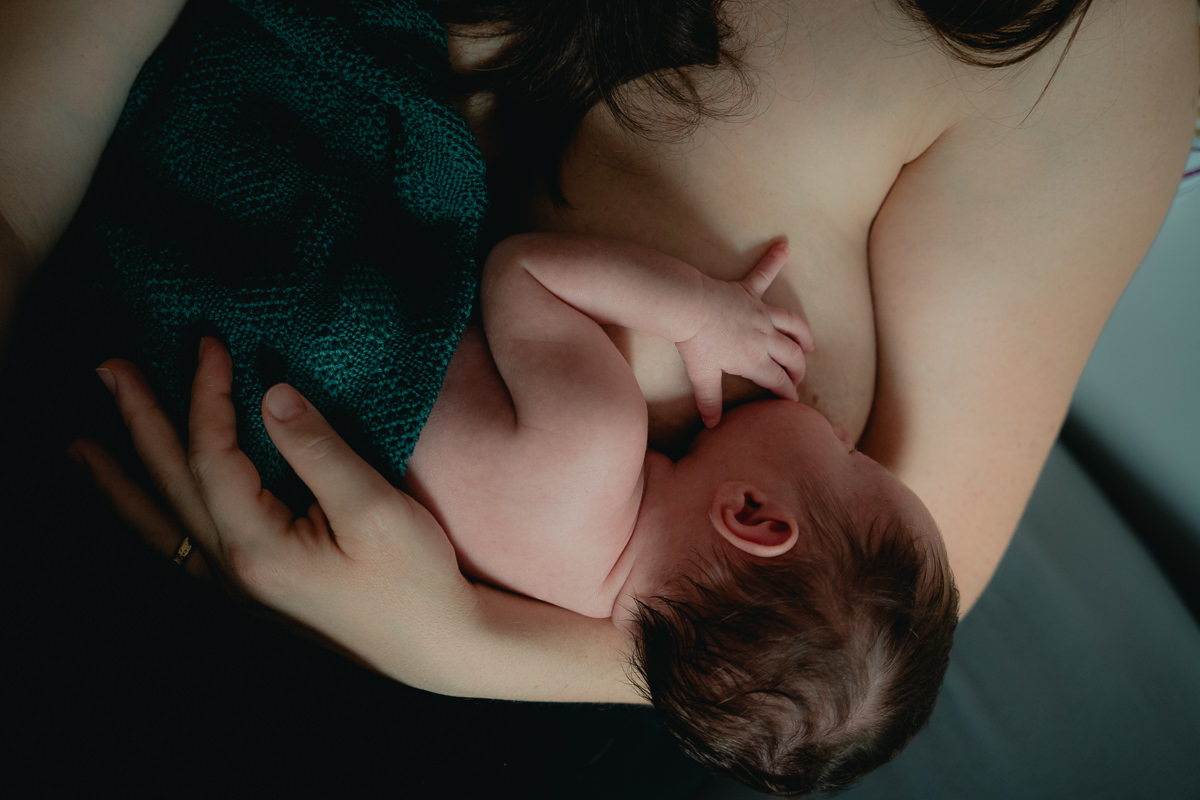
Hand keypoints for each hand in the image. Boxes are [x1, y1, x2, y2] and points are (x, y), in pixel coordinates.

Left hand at [69, 337, 478, 687]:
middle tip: (108, 369)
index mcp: (258, 547)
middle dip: (138, 422)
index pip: (212, 455)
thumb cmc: (414, 579)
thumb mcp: (375, 509)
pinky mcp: (255, 590)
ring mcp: (238, 586)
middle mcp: (233, 569)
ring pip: (160, 525)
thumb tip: (272, 396)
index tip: (211, 345)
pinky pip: (179, 549)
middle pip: (170, 484)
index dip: (206, 395)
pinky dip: (148, 519)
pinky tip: (143, 508)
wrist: (435, 647)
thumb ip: (318, 450)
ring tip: (82, 448)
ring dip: (120, 478)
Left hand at [675, 242, 813, 426]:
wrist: (689, 307)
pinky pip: (764, 273)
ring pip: (791, 323)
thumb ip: (709, 401)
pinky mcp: (748, 292)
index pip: (777, 380)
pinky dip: (774, 260)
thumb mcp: (702, 376)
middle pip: (791, 355)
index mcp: (754, 359)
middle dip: (798, 369)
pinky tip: (783, 246)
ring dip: (803, 333)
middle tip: (798, 377)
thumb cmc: (695, 342)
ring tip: (809, 343)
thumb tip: (713, 425)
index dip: (787, 393)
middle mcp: (764, 336)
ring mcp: (760, 313)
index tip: (793, 402)